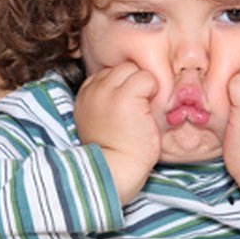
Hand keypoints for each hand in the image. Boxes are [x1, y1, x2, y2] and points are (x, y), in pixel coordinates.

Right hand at [75, 63, 159, 203]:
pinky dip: (154, 92)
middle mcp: (93, 89)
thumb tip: (124, 88)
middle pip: (121, 69)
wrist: (115, 170)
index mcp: (85, 94)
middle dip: (133, 84)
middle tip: (139, 108)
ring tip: (144, 110)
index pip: (109, 74)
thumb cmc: (113, 151)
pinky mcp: (126, 95)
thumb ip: (105, 101)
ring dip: (144, 87)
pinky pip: (147, 79)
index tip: (128, 107)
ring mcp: (107, 90)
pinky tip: (149, 112)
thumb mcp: (99, 121)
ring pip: (134, 70)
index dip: (123, 87)